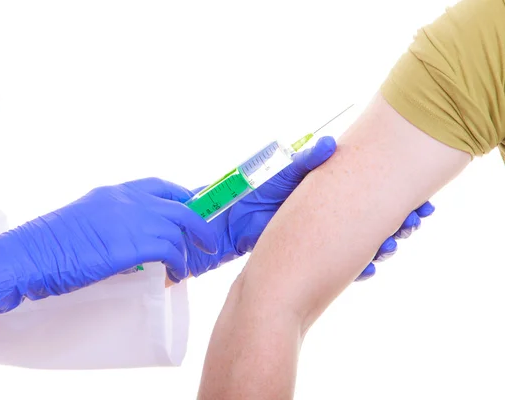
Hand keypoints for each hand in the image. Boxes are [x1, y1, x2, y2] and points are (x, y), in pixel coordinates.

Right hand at [0, 178, 216, 321]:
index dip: (182, 197)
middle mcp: (127, 199)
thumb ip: (113, 221)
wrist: (29, 256)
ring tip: (183, 268)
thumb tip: (132, 238)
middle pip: (179, 205)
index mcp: (114, 192)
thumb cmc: (51, 245)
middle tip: (206, 241)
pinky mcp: (132, 244)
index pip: (161, 185)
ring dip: (186, 251)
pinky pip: (170, 250)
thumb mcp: (86, 220)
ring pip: (178, 229)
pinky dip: (178, 264)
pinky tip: (174, 276)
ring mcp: (131, 219)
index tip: (194, 209)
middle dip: (198, 224)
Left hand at [184, 136, 433, 280]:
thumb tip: (331, 144)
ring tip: (391, 245)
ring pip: (369, 241)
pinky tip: (368, 268)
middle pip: (382, 216)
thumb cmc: (253, 193)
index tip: (422, 201)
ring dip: (385, 245)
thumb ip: (306, 161)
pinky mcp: (320, 256)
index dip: (403, 195)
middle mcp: (339, 211)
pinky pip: (347, 262)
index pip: (378, 187)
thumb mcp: (281, 174)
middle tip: (414, 222)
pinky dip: (360, 266)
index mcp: (335, 187)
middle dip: (402, 221)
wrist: (229, 227)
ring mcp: (331, 235)